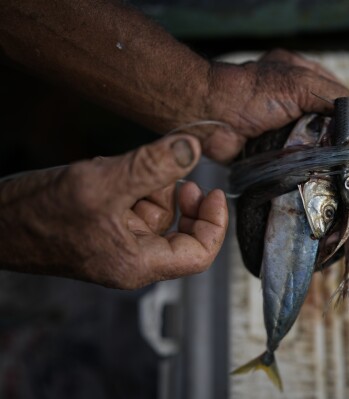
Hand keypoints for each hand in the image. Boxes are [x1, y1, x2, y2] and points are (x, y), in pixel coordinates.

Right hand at [0, 135, 227, 288]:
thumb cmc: (36, 215)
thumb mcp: (101, 183)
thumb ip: (151, 166)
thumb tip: (192, 147)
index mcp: (138, 263)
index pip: (198, 255)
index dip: (214, 224)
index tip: (214, 193)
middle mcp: (132, 257)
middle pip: (180, 228)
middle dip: (179, 196)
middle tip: (176, 172)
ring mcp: (117, 242)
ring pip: (155, 210)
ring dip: (150, 183)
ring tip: (123, 167)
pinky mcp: (104, 225)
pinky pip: (132, 202)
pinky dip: (130, 182)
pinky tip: (109, 171)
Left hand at [199, 49, 348, 162]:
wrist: (211, 117)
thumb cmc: (252, 93)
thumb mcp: (299, 83)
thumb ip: (331, 95)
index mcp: (299, 76)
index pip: (335, 93)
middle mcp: (290, 101)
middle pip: (324, 120)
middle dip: (336, 135)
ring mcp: (279, 126)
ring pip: (310, 142)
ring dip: (320, 153)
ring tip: (336, 165)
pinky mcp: (269, 149)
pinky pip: (292, 159)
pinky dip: (301, 166)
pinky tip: (314, 172)